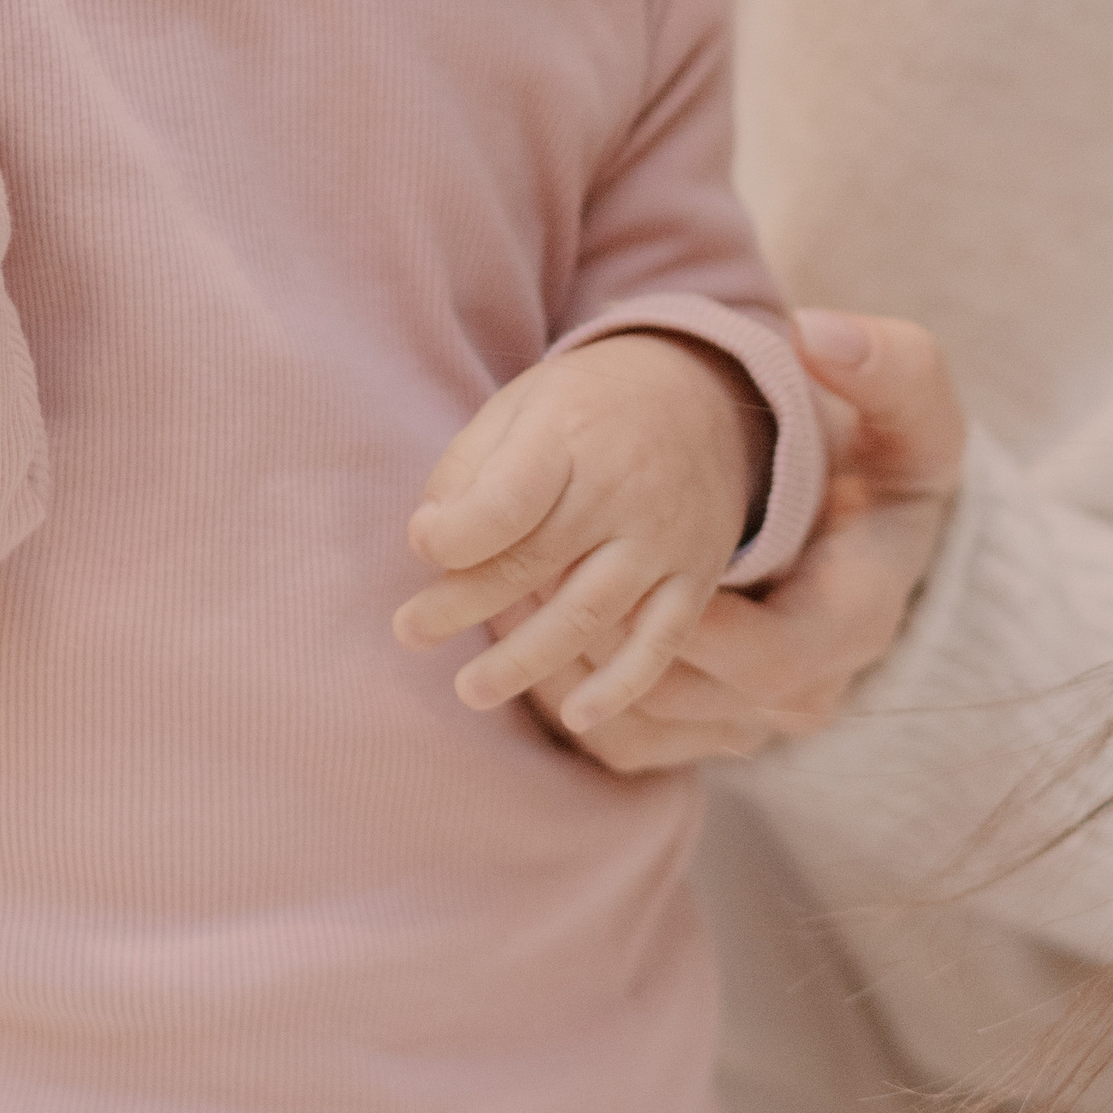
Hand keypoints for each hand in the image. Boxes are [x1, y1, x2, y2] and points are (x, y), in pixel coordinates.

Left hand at [395, 333, 766, 732]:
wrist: (703, 394)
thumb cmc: (584, 411)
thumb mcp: (522, 404)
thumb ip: (469, 469)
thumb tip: (429, 544)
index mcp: (569, 435)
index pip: (507, 500)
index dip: (454, 536)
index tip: (420, 547)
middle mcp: (623, 488)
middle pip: (534, 564)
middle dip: (462, 606)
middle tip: (410, 633)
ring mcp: (665, 536)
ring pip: (590, 614)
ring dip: (525, 662)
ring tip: (469, 690)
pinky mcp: (698, 575)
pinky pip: (662, 642)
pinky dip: (622, 686)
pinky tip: (577, 717)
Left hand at [525, 309, 965, 773]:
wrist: (872, 523)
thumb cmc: (889, 462)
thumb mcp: (912, 409)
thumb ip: (887, 367)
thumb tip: (819, 337)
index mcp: (855, 621)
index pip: (773, 658)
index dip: (692, 628)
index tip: (607, 565)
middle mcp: (806, 693)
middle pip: (687, 702)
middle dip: (595, 648)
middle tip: (521, 581)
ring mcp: (753, 724)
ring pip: (642, 731)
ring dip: (564, 671)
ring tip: (500, 597)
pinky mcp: (704, 735)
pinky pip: (625, 743)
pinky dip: (564, 696)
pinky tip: (520, 627)